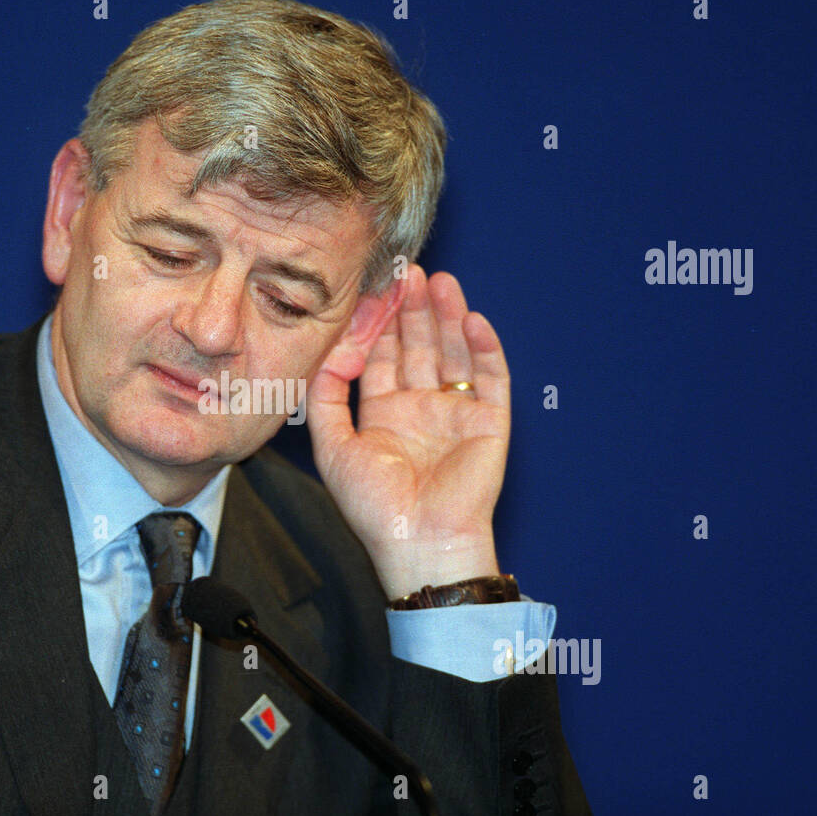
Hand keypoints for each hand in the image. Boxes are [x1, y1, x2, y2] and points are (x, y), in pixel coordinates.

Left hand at [306, 264, 510, 598]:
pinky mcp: (490, 422)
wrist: (421, 544)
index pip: (384, 355)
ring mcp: (457, 413)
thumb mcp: (333, 446)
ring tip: (440, 281)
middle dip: (413, 309)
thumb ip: (325, 396)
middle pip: (419, 346)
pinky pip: (492, 378)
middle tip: (408, 271)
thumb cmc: (375, 506)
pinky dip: (485, 349)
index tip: (376, 287)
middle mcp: (421, 408)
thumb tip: (334, 350)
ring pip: (454, 353)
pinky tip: (472, 320)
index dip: (380, 322)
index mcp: (385, 413)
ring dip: (448, 317)